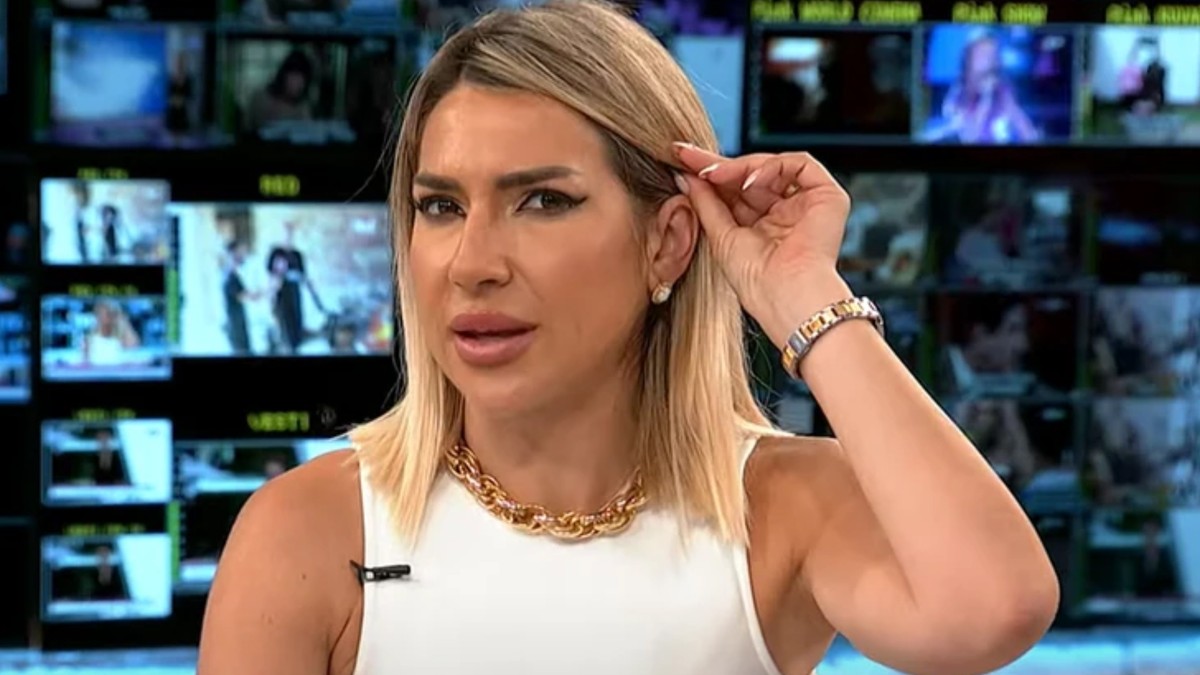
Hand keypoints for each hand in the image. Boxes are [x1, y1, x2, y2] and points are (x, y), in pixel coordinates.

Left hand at [672, 144, 852, 345]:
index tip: (683, 161)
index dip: (711, 175)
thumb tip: (686, 176)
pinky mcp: (828, 196)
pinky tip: (748, 180)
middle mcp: (786, 214)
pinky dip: (771, 167)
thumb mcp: (721, 236)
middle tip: (690, 158)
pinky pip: (799, 165)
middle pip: (752, 176)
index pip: (736, 191)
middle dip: (720, 165)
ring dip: (740, 167)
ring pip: (773, 167)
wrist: (785, 295)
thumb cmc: (756, 281)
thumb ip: (705, 203)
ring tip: (715, 174)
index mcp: (763, 227)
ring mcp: (807, 204)